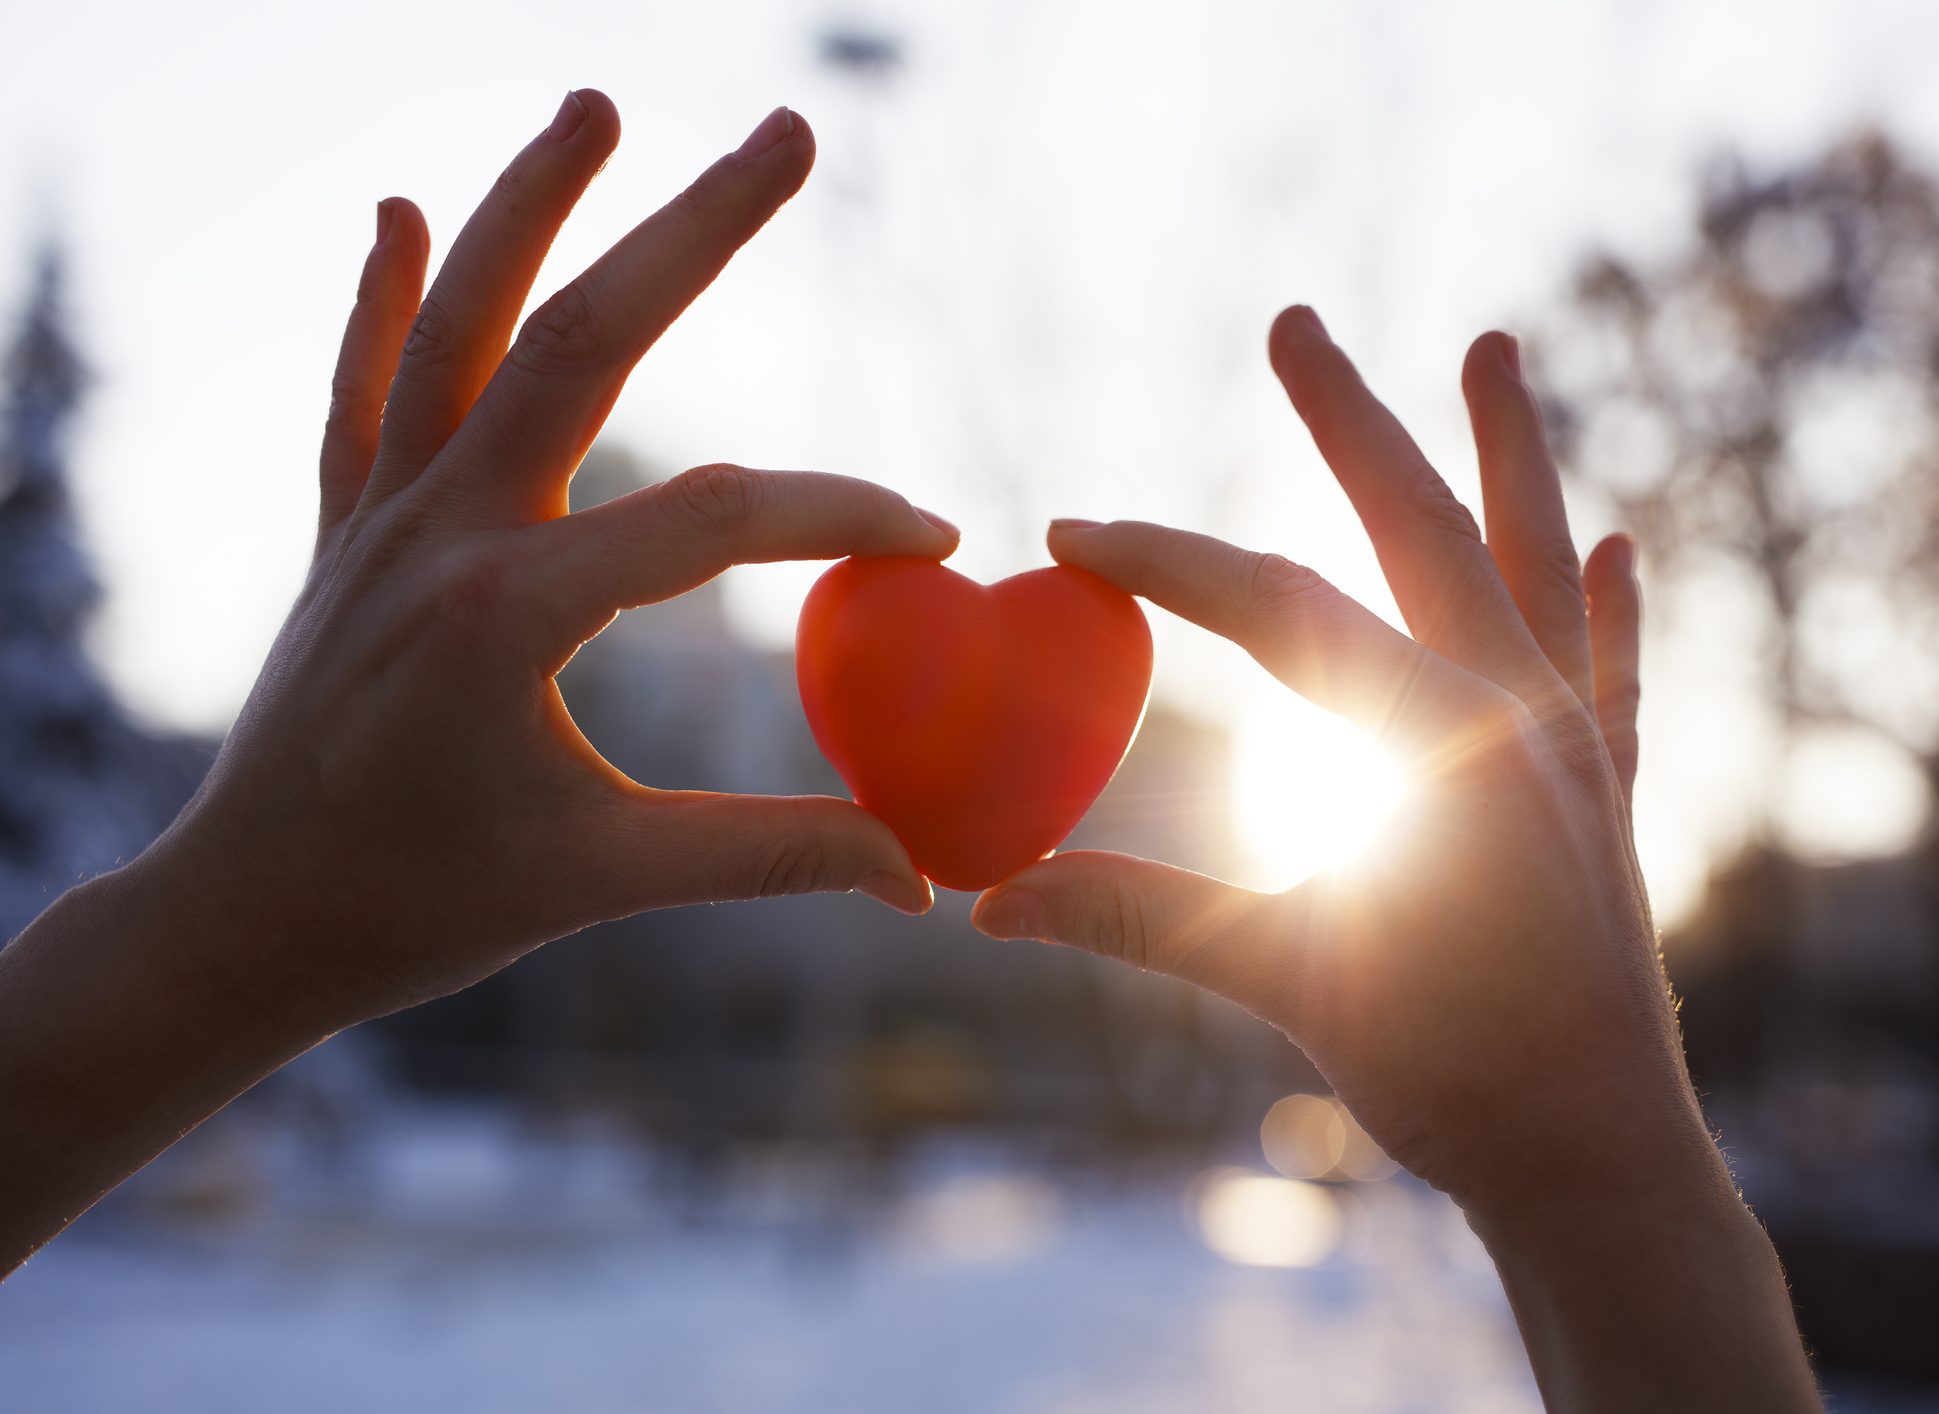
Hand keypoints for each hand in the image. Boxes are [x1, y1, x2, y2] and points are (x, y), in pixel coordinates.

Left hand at [1, 94, 955, 1272]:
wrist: (244, 922)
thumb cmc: (427, 911)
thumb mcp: (609, 879)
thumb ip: (773, 856)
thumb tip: (922, 875)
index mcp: (515, 614)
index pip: (713, 520)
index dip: (839, 515)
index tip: (935, 535)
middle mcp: (442, 533)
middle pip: (581, 340)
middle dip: (693, 229)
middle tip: (790, 131)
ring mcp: (383, 519)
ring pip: (459, 325)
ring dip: (527, 203)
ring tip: (597, 102)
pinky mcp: (348, 530)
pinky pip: (364, 389)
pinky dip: (381, 296)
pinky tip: (399, 209)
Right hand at [973, 309, 1818, 1408]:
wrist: (1601, 1163)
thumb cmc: (1452, 1077)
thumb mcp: (1288, 981)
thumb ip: (1144, 918)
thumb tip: (989, 903)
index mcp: (1436, 739)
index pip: (1278, 609)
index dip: (1165, 562)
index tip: (1071, 533)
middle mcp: (1518, 711)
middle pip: (1419, 528)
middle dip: (1351, 420)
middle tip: (1293, 322)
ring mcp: (1575, 744)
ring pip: (1534, 561)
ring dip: (1509, 453)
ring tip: (1496, 347)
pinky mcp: (1606, 793)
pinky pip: (1612, 670)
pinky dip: (1609, 606)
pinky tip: (1620, 543)